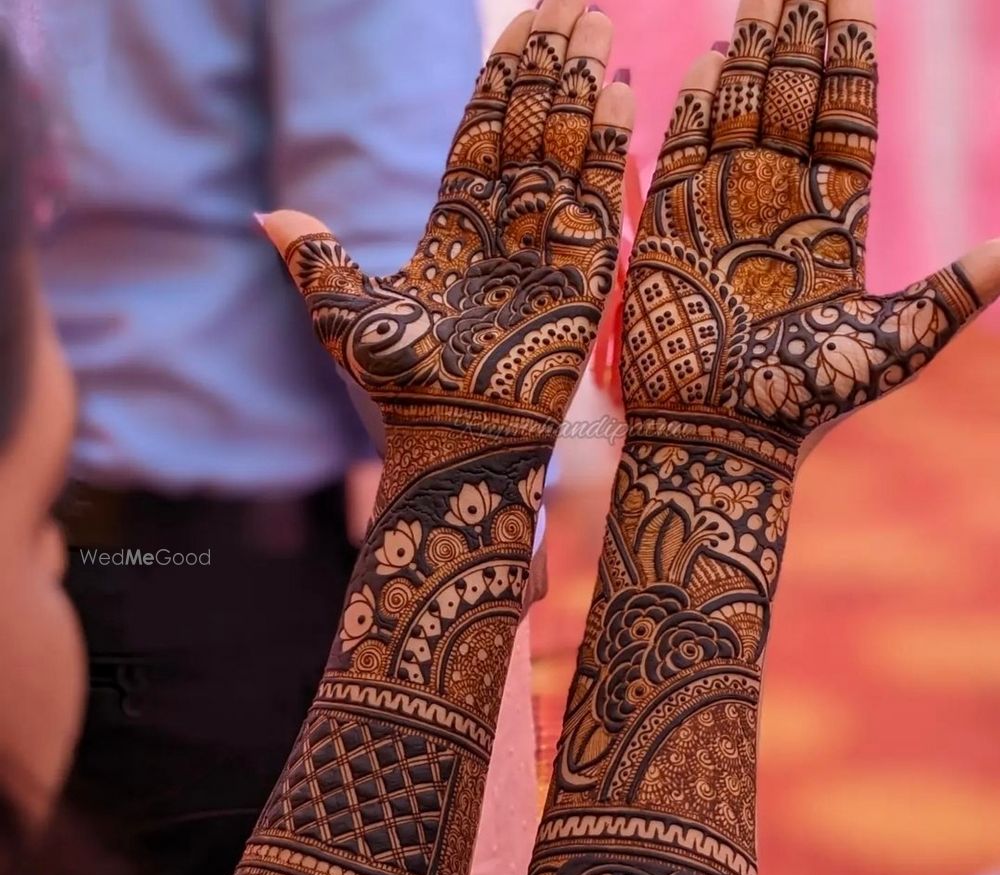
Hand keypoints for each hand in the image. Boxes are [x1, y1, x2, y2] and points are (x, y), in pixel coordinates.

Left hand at [261, 1, 632, 442]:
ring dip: (583, 86)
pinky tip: (621, 93)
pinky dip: (609, 147)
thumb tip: (268, 212)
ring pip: (568, 147)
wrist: (456, 437)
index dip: (504, 74)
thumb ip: (318, 256)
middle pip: (532, 123)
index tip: (525, 20)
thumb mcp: (349, 314)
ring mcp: (549, 242)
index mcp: (456, 220)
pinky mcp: (585, 271)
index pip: (483, 128)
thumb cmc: (404, 384)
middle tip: (571, 2)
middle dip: (550, 62)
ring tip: (597, 24)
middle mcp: (507, 221)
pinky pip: (599, 196)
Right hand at [622, 0, 999, 444]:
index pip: (848, 115)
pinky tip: (707, 64)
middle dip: (799, 35)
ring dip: (751, 56)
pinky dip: (692, 110)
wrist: (722, 436)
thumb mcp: (898, 342)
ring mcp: (724, 210)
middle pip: (795, 98)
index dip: (851, 57)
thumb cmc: (806, 397)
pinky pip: (683, 155)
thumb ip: (957, 289)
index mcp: (836, 216)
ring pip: (740, 113)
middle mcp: (780, 201)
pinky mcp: (672, 230)